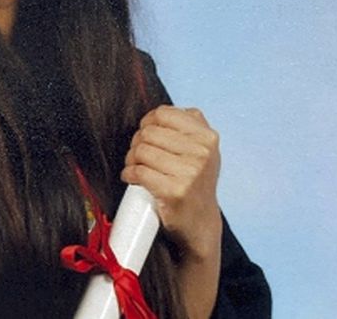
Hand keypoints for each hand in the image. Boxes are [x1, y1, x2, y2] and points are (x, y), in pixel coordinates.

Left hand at [121, 105, 221, 259]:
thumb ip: (188, 125)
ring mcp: (190, 173)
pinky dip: (129, 174)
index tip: (145, 133)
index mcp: (207, 137)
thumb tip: (157, 113)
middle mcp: (202, 153)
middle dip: (137, 143)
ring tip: (136, 166)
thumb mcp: (203, 148)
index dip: (147, 122)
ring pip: (142, 150)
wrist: (200, 222)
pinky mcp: (175, 191)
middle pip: (149, 132)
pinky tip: (132, 178)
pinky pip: (139, 172)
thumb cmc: (195, 181)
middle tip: (138, 155)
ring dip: (131, 159)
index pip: (163, 114)